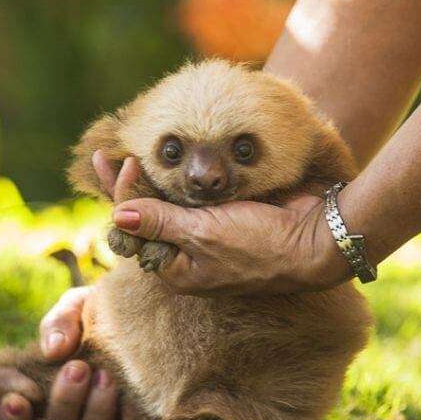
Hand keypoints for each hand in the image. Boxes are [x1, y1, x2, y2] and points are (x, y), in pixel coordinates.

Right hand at [0, 286, 121, 419]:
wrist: (145, 307)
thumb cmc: (101, 309)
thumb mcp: (76, 306)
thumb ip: (59, 321)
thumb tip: (53, 350)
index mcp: (44, 387)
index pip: (16, 417)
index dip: (11, 416)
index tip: (17, 398)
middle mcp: (72, 411)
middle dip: (64, 401)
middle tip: (77, 368)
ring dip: (95, 411)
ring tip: (106, 377)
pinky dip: (128, 417)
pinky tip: (131, 395)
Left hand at [92, 151, 352, 295]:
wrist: (316, 237)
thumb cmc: (262, 247)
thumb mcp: (204, 235)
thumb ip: (160, 223)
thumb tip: (116, 216)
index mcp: (178, 268)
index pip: (136, 232)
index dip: (124, 197)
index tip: (127, 163)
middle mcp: (189, 250)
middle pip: (147, 217)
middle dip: (126, 188)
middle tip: (104, 156)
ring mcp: (209, 229)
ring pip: (169, 202)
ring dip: (150, 177)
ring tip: (123, 151)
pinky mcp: (227, 209)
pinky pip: (195, 191)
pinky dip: (179, 175)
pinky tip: (166, 157)